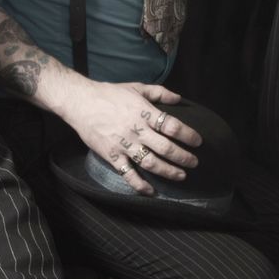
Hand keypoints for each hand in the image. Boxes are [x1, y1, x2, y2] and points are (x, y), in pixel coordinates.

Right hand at [60, 80, 199, 195]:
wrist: (80, 102)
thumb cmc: (109, 93)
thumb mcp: (136, 87)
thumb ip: (159, 93)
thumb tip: (179, 99)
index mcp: (144, 112)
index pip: (172, 126)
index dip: (188, 135)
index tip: (198, 142)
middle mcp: (136, 130)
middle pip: (165, 148)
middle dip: (183, 157)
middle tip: (194, 162)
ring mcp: (124, 145)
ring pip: (151, 163)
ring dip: (168, 171)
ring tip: (181, 176)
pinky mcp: (112, 155)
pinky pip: (128, 173)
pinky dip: (139, 185)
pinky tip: (151, 191)